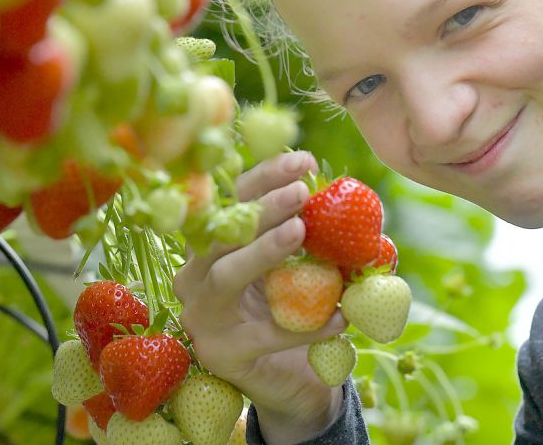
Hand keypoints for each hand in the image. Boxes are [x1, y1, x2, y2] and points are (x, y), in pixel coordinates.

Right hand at [173, 151, 346, 443]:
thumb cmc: (290, 310)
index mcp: (211, 245)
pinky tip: (341, 316)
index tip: (303, 160)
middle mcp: (195, 275)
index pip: (232, 200)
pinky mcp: (224, 353)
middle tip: (301, 192)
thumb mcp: (297, 267)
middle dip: (261, 207)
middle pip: (222, 233)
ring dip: (264, 249)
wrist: (289, 381)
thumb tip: (348, 200)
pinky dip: (307, 323)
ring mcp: (203, 316)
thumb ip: (309, 236)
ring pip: (226, 274)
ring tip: (301, 231)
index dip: (265, 176)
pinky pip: (267, 332)